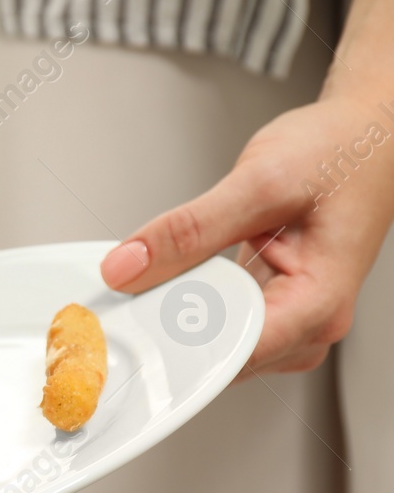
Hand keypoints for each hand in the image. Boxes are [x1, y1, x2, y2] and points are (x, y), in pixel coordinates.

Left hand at [98, 92, 393, 374]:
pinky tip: (174, 282)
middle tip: (126, 304)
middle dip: (170, 335)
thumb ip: (190, 228)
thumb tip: (128, 266)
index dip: (177, 349)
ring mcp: (292, 317)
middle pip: (222, 357)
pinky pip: (220, 321)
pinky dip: (190, 304)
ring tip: (151, 285)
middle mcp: (311, 322)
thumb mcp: (259, 182)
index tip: (133, 334)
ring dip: (178, 319)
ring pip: (217, 344)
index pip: (234, 355)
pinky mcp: (273, 303)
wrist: (366, 134)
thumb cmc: (340, 153)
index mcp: (318, 303)